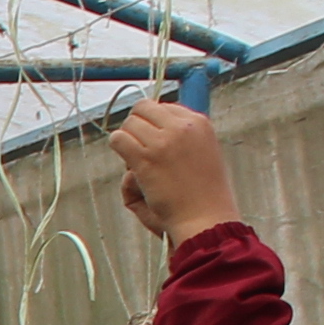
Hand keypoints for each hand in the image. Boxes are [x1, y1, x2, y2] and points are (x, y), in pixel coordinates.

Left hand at [110, 97, 241, 248]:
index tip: (156, 143)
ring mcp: (163, 141)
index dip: (154, 124)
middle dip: (138, 127)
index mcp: (199, 122)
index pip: (164, 107)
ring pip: (129, 124)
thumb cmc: (205, 192)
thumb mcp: (204, 152)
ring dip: (128, 140)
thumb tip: (157, 123)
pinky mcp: (146, 158)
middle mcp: (182, 126)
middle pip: (143, 108)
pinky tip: (130, 163)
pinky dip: (118, 148)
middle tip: (142, 149)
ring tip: (140, 160)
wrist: (205, 217)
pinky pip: (119, 139)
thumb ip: (185, 136)